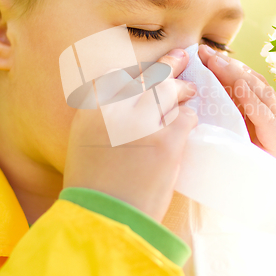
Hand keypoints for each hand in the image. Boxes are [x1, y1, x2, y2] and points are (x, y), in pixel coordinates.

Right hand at [62, 49, 197, 222]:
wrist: (105, 220)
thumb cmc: (94, 186)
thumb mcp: (84, 144)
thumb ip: (101, 118)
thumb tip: (122, 102)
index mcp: (91, 111)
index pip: (117, 76)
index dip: (137, 69)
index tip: (149, 66)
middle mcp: (115, 111)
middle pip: (147, 78)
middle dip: (168, 65)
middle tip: (182, 55)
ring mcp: (142, 124)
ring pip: (169, 92)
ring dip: (182, 89)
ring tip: (190, 89)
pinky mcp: (166, 141)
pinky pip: (185, 118)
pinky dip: (189, 118)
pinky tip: (190, 120)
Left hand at [198, 44, 275, 171]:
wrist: (261, 221)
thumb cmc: (239, 183)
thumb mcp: (231, 147)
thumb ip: (224, 126)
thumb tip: (193, 104)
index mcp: (268, 122)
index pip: (250, 87)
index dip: (229, 69)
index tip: (205, 56)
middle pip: (255, 86)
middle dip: (230, 67)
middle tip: (206, 53)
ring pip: (263, 96)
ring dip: (238, 76)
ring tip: (217, 62)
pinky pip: (267, 120)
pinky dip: (253, 101)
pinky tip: (239, 86)